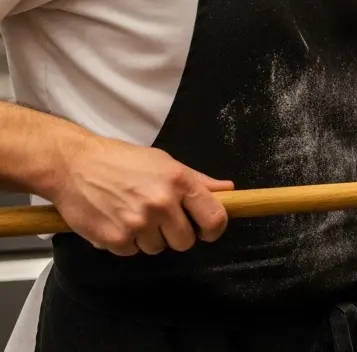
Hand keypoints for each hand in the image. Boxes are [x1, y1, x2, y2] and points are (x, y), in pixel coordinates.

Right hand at [48, 136, 232, 256]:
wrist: (73, 165)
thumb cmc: (120, 161)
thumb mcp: (164, 163)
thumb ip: (198, 181)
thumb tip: (228, 191)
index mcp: (179, 182)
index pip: (214, 218)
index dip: (214, 230)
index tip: (207, 231)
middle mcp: (161, 203)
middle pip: (185, 241)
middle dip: (175, 234)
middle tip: (159, 219)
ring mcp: (138, 222)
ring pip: (157, 248)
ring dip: (148, 238)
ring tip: (132, 214)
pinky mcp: (114, 238)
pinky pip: (131, 252)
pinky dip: (124, 242)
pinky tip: (115, 220)